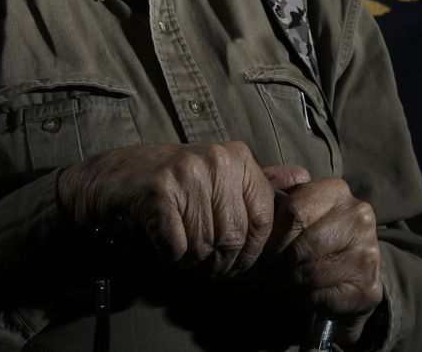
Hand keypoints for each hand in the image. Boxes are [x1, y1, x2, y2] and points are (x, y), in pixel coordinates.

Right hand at [58, 141, 308, 276]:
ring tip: (182, 246)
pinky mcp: (157, 191)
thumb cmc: (175, 183)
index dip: (249, 253)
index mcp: (237, 157)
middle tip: (200, 260)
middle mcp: (216, 159)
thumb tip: (304, 178)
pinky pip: (176, 246)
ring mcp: (186, 172)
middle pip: (232, 239)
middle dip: (217, 263)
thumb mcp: (221, 176)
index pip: (262, 222)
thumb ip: (262, 181)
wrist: (117, 176)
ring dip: (191, 260)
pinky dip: (169, 254)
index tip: (233, 261)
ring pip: (205, 246)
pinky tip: (162, 240)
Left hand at [266, 179, 383, 346]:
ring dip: (293, 281)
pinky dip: (309, 298)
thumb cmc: (312, 234)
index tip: (270, 245)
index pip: (294, 212)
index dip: (275, 235)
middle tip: (278, 266)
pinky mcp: (368, 286)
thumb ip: (276, 190)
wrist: (350, 271)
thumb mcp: (295, 206)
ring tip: (294, 276)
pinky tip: (312, 289)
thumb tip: (263, 187)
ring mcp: (368, 251)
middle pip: (301, 246)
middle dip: (283, 262)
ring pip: (310, 274)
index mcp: (337, 190)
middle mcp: (358, 216)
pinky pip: (322, 296)